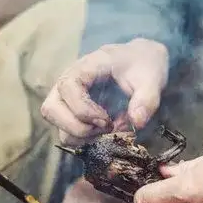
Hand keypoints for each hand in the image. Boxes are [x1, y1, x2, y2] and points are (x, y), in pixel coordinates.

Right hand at [40, 38, 168, 142]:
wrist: (140, 64)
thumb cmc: (142, 67)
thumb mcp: (152, 79)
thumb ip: (146, 99)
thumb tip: (136, 122)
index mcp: (86, 67)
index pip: (67, 88)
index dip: (83, 110)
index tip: (107, 121)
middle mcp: (68, 81)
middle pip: (51, 109)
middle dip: (77, 127)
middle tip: (105, 127)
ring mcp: (66, 97)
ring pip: (55, 124)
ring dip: (80, 135)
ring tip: (106, 129)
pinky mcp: (71, 111)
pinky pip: (66, 131)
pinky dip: (83, 138)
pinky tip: (104, 131)